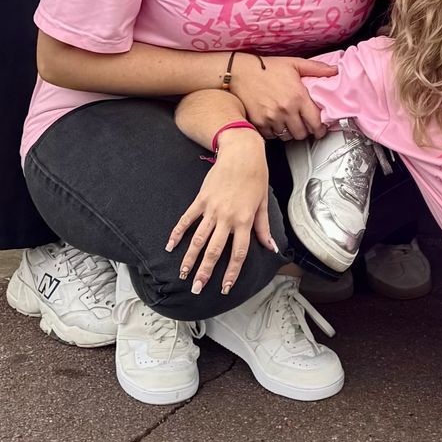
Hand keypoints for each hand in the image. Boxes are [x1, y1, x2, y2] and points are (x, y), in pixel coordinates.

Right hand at [168, 124, 276, 295]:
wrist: (242, 153)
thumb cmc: (256, 177)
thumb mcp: (263, 203)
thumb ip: (263, 228)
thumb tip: (271, 248)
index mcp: (245, 220)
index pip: (238, 253)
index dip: (231, 272)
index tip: (224, 288)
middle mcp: (227, 217)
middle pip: (215, 250)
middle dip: (205, 272)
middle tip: (196, 289)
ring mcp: (212, 209)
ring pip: (199, 239)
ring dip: (190, 258)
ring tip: (183, 274)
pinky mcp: (201, 200)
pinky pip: (187, 219)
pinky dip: (177, 233)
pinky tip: (170, 246)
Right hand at [226, 53, 336, 142]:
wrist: (240, 72)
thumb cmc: (267, 67)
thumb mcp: (295, 63)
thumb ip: (317, 68)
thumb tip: (334, 70)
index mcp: (298, 96)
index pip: (316, 122)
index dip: (321, 129)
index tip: (321, 129)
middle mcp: (285, 109)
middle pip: (302, 134)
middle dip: (306, 131)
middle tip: (305, 126)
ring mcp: (271, 118)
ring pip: (287, 137)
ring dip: (290, 132)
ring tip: (290, 123)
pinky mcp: (259, 123)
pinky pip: (272, 136)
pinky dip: (275, 132)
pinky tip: (276, 122)